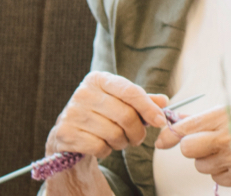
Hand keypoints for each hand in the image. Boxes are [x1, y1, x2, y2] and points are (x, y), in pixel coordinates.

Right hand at [45, 72, 170, 158]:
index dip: (149, 108)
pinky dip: (106, 151)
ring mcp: (72, 113)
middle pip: (126, 115)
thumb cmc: (101, 115)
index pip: (130, 91)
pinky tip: (101, 146)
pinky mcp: (66, 133)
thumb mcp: (120, 102)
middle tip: (137, 138)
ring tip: (117, 140)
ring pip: (114, 134)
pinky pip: (100, 147)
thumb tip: (164, 101)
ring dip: (122, 143)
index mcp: (98, 79)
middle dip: (137, 132)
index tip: (160, 121)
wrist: (70, 133)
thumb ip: (142, 101)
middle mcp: (83, 93)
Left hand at [153, 104, 230, 187]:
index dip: (170, 134)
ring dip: (207, 161)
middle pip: (189, 149)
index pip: (188, 127)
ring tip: (227, 151)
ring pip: (202, 166)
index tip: (162, 140)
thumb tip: (182, 121)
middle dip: (191, 147)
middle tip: (201, 144)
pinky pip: (218, 178)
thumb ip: (212, 117)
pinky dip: (222, 172)